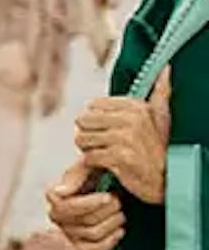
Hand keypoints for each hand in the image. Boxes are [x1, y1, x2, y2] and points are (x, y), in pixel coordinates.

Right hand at [47, 159, 128, 249]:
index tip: (108, 195)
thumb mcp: (91, 166)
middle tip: (118, 201)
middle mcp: (59, 216)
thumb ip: (76, 174)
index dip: (87, 204)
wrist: (117, 186)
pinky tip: (119, 230)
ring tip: (121, 213)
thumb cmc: (103, 174)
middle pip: (81, 221)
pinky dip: (110, 241)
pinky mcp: (82, 245)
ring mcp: (70, 232)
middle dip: (106, 211)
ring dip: (113, 223)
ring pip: (91, 234)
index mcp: (56, 197)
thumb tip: (60, 191)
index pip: (63, 207)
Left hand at [75, 71, 170, 200]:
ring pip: (82, 139)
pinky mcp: (118, 157)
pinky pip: (88, 157)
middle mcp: (130, 119)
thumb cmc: (160, 149)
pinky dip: (94, 164)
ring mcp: (124, 138)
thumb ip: (160, 93)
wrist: (168, 180)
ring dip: (90, 150)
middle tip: (106, 144)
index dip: (97, 120)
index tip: (111, 129)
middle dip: (90, 135)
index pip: (93, 105)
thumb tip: (166, 69)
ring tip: (107, 154)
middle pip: (83, 121)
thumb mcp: (162, 117)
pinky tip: (108, 165)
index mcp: (136, 106)